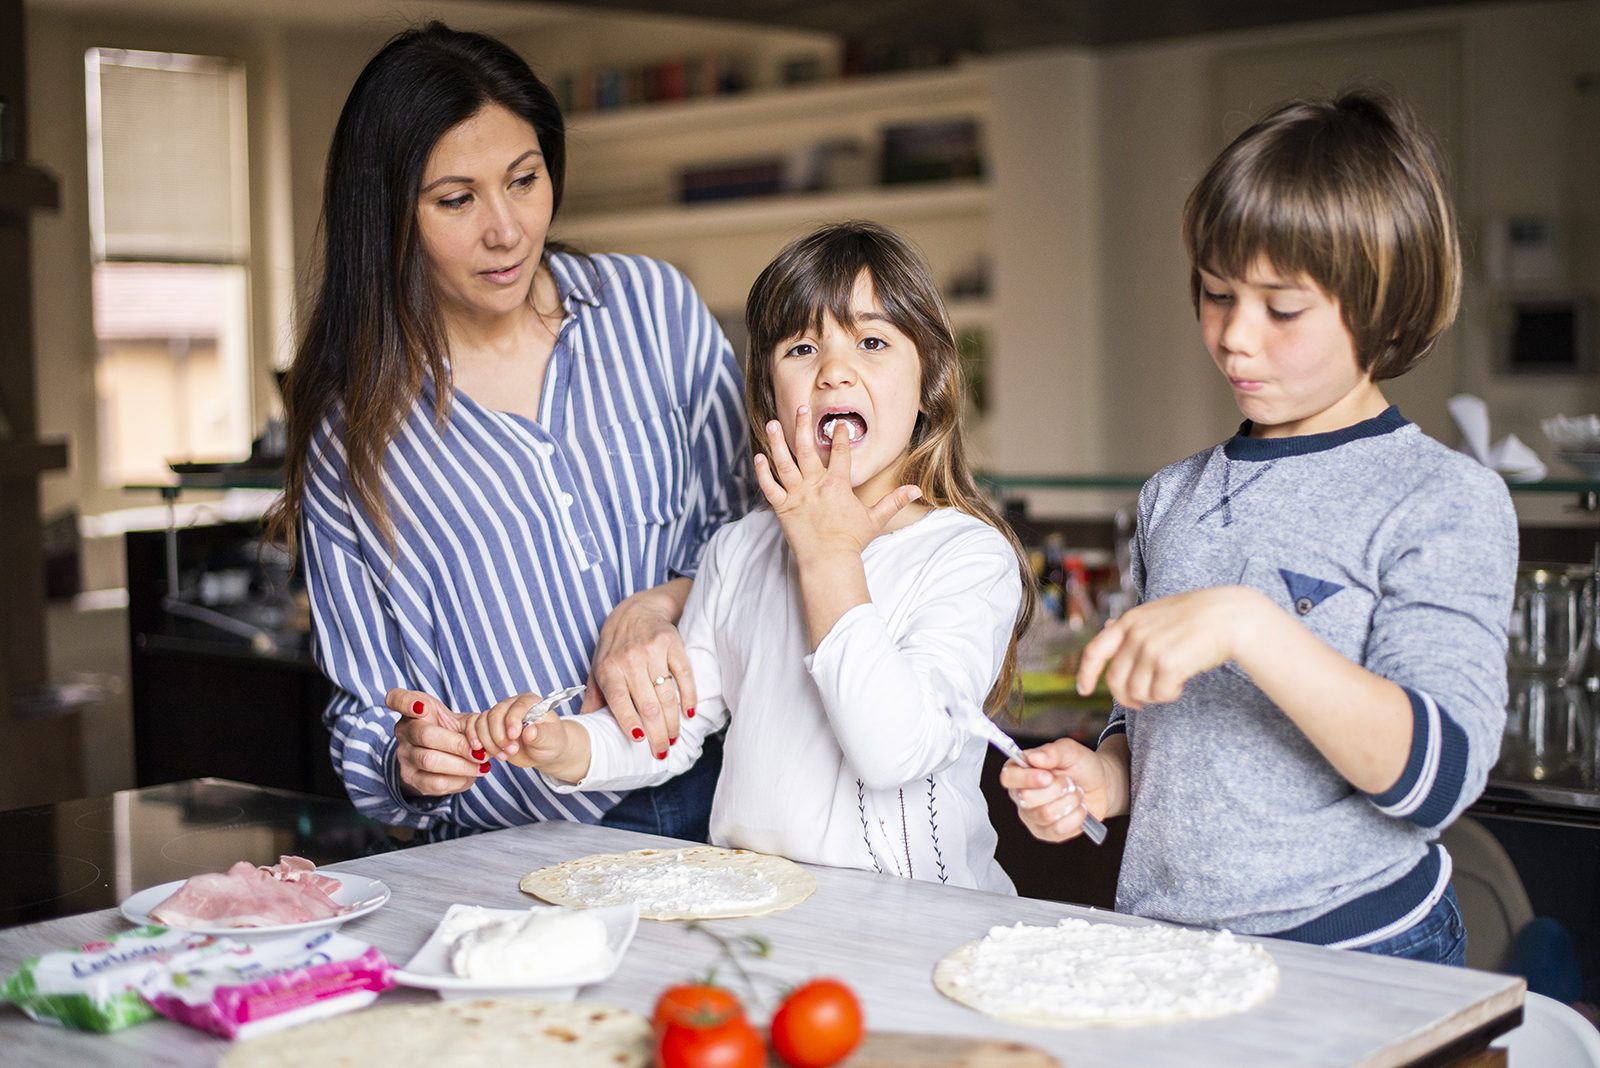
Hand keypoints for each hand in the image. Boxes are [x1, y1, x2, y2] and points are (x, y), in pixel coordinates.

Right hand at [384, 688, 484, 796]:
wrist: (440, 757)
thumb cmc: (451, 732)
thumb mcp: (459, 720)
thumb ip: (470, 725)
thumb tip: (480, 745)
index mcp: (413, 710)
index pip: (397, 699)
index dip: (407, 702)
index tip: (422, 708)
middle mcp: (403, 731)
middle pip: (426, 736)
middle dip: (458, 745)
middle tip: (481, 752)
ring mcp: (404, 756)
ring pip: (430, 761)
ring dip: (462, 765)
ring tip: (482, 764)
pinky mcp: (411, 779)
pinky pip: (435, 782)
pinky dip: (459, 779)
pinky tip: (471, 774)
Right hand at [460, 692, 575, 769]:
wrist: (543, 752)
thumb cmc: (551, 742)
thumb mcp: (551, 741)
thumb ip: (541, 735)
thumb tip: (529, 731)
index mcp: (530, 702)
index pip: (518, 705)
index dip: (513, 720)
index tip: (514, 736)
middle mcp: (512, 705)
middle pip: (495, 714)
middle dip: (499, 736)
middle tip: (511, 751)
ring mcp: (498, 715)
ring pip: (482, 722)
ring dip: (488, 742)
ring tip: (503, 756)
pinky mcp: (488, 727)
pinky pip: (473, 729)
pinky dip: (475, 741)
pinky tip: (484, 753)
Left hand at [584, 579, 693, 758]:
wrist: (634, 611)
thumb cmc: (615, 647)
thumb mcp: (598, 669)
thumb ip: (594, 697)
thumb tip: (584, 725)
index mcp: (609, 669)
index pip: (620, 702)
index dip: (631, 723)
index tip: (641, 741)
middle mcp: (630, 660)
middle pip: (647, 705)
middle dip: (656, 733)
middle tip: (663, 751)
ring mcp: (652, 651)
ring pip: (666, 694)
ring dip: (673, 721)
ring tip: (674, 737)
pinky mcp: (672, 644)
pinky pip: (684, 674)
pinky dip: (689, 696)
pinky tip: (690, 713)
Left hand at [753, 406, 920, 564]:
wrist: (829, 561)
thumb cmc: (852, 541)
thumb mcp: (876, 518)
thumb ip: (894, 501)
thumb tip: (916, 489)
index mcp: (837, 484)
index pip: (841, 452)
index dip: (840, 436)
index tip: (839, 424)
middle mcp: (815, 484)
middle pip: (807, 449)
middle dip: (803, 426)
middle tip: (802, 409)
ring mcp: (797, 495)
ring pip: (784, 462)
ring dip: (777, 441)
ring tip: (771, 423)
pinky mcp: (783, 507)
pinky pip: (769, 486)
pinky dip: (762, 472)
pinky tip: (758, 457)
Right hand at [1000, 738, 1116, 842]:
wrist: (1101, 785)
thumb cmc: (1081, 766)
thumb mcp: (1070, 751)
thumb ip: (1052, 751)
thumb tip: (1033, 757)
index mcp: (1021, 771)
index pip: (1008, 777)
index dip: (1026, 778)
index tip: (1048, 776)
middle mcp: (1021, 795)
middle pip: (1026, 799)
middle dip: (1056, 789)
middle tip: (1068, 781)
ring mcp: (1032, 816)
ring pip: (1044, 815)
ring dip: (1069, 802)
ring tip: (1076, 793)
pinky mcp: (1046, 832)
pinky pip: (1058, 829)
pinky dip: (1075, 816)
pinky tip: (1079, 808)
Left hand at [1075, 586, 1269, 708]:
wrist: (1229, 615)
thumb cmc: (1197, 615)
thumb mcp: (1157, 612)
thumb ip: (1133, 624)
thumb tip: (1108, 625)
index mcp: (1129, 621)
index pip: (1095, 651)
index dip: (1085, 673)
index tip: (1083, 690)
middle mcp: (1135, 634)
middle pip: (1115, 681)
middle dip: (1126, 697)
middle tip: (1141, 702)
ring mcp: (1150, 649)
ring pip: (1137, 692)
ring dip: (1152, 695)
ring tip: (1170, 684)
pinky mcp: (1168, 663)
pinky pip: (1159, 695)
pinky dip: (1169, 695)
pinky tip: (1181, 685)